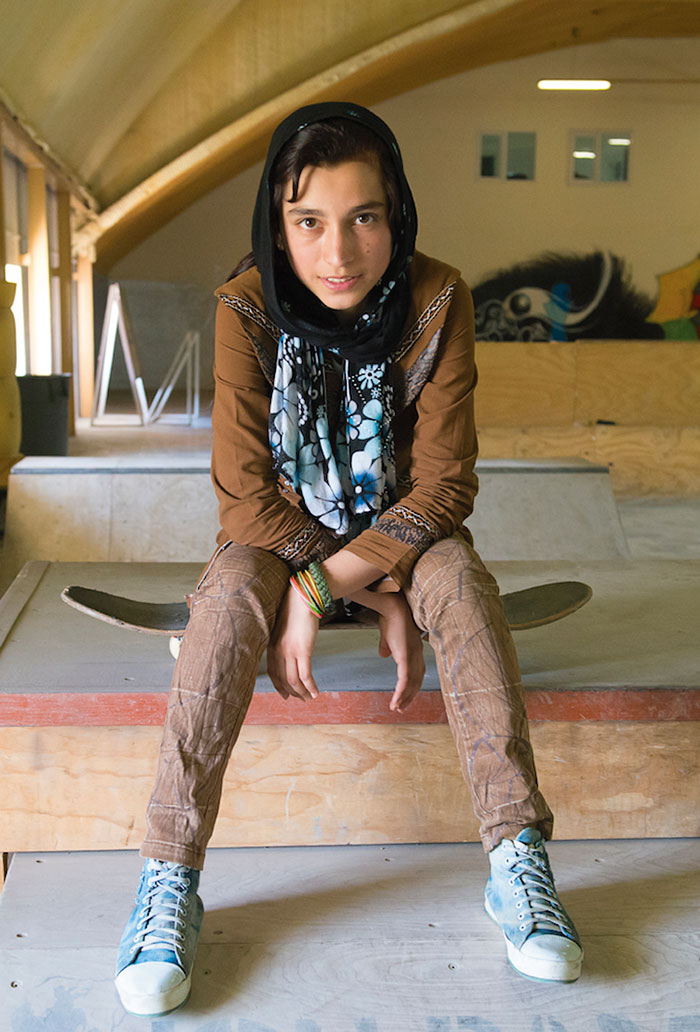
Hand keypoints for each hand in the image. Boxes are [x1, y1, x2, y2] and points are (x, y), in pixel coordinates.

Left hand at [267, 584, 319, 701]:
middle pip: (282, 680)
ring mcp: (289, 652)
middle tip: (301, 699)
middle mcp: (277, 651)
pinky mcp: (303, 650)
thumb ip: (283, 642)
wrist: (302, 598)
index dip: (279, 686)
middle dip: (292, 693)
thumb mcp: (283, 628)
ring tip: (310, 698)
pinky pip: (306, 675)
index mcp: (271, 646)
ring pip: (293, 681)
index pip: (273, 673)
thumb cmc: (295, 610)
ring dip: (302, 693)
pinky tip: (316, 692)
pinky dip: (311, 687)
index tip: (285, 694)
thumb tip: (289, 652)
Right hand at [376, 594, 425, 712]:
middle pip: (417, 681)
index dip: (412, 686)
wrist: (391, 606)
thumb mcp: (387, 635)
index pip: (417, 673)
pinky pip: (404, 680)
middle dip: (409, 696)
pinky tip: (396, 702)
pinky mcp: (405, 657)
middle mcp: (417, 654)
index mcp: (414, 650)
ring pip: (411, 683)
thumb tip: (383, 655)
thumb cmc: (389, 617)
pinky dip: (400, 693)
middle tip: (401, 708)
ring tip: (397, 708)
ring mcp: (413, 656)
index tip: (404, 697)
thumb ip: (387, 646)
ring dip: (404, 697)